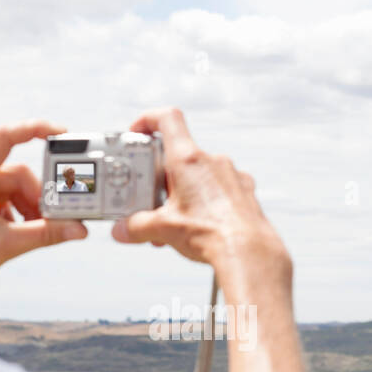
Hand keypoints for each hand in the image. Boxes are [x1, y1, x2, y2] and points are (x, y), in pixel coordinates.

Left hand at [0, 120, 87, 311]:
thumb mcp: (8, 245)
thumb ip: (46, 234)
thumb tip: (78, 229)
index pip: (4, 138)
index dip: (34, 129)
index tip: (59, 134)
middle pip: (17, 174)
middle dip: (37, 196)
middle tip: (52, 218)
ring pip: (13, 189)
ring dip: (30, 208)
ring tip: (36, 231)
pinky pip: (5, 201)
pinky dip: (19, 215)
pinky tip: (20, 234)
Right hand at [110, 108, 289, 289]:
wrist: (249, 252)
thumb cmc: (211, 233)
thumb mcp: (164, 229)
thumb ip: (137, 227)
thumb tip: (123, 230)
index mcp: (188, 160)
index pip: (167, 119)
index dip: (148, 120)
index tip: (137, 134)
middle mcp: (212, 161)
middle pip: (179, 154)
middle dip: (160, 176)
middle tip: (149, 198)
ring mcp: (231, 175)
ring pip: (199, 175)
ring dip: (182, 192)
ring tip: (173, 221)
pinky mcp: (243, 191)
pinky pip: (218, 189)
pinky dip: (204, 201)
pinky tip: (199, 224)